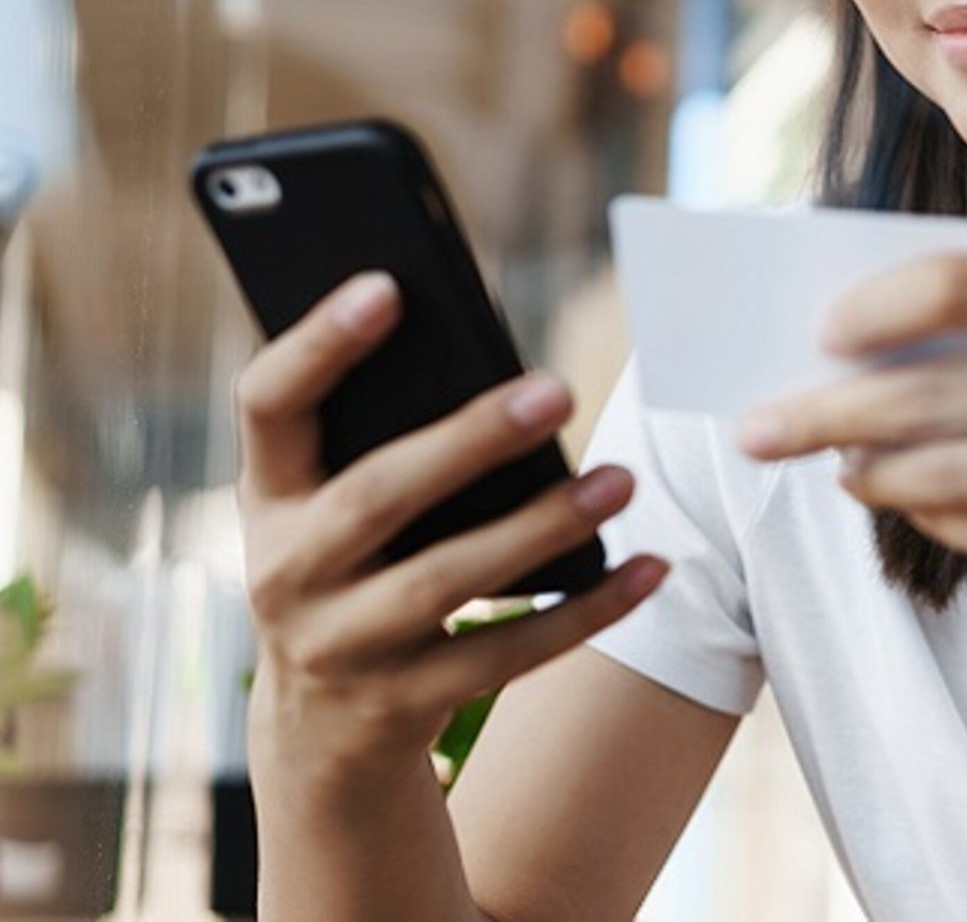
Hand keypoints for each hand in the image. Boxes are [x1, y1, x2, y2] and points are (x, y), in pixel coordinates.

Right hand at [232, 271, 669, 781]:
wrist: (318, 733)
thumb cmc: (354, 564)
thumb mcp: (332, 505)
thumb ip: (383, 437)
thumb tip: (492, 355)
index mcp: (268, 495)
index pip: (268, 404)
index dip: (319, 343)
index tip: (389, 285)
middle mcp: (285, 571)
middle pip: (377, 496)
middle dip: (471, 440)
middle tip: (559, 390)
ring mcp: (339, 646)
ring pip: (447, 582)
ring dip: (543, 527)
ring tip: (623, 478)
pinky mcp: (402, 704)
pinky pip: (506, 654)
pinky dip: (587, 610)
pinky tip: (648, 567)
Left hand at [737, 245, 966, 612]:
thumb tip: (853, 344)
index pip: (966, 283)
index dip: (876, 309)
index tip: (820, 335)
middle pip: (939, 394)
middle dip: (828, 412)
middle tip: (756, 429)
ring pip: (956, 476)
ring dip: (873, 471)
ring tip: (832, 463)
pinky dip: (938, 519)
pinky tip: (907, 500)